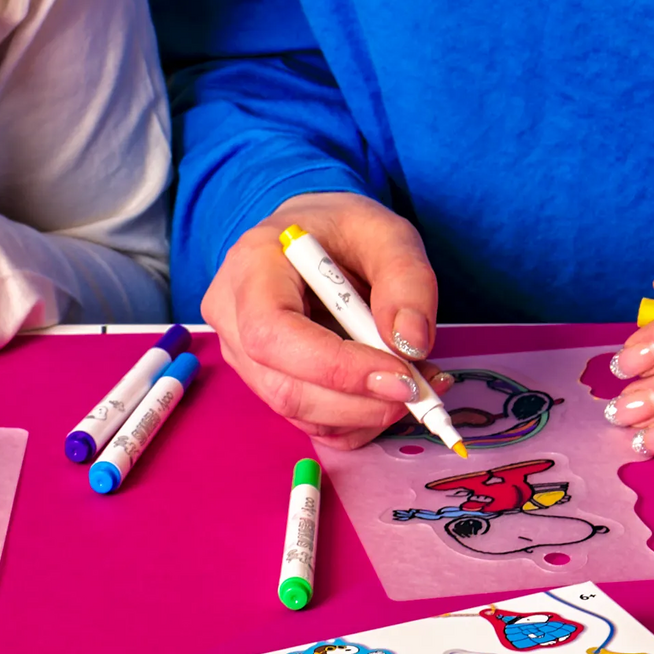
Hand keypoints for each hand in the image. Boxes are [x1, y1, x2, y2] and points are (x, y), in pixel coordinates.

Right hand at [202, 191, 441, 448]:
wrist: (312, 239)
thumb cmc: (342, 229)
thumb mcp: (387, 233)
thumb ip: (407, 280)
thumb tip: (412, 344)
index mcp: (251, 266)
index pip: (273, 334)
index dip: (336, 368)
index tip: (400, 377)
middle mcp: (231, 315)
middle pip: (284, 388)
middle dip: (360, 402)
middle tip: (421, 388)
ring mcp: (240, 355)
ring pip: (298, 413)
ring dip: (366, 414)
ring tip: (417, 383)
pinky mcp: (262, 382)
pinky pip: (309, 423)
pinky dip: (357, 421)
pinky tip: (388, 392)